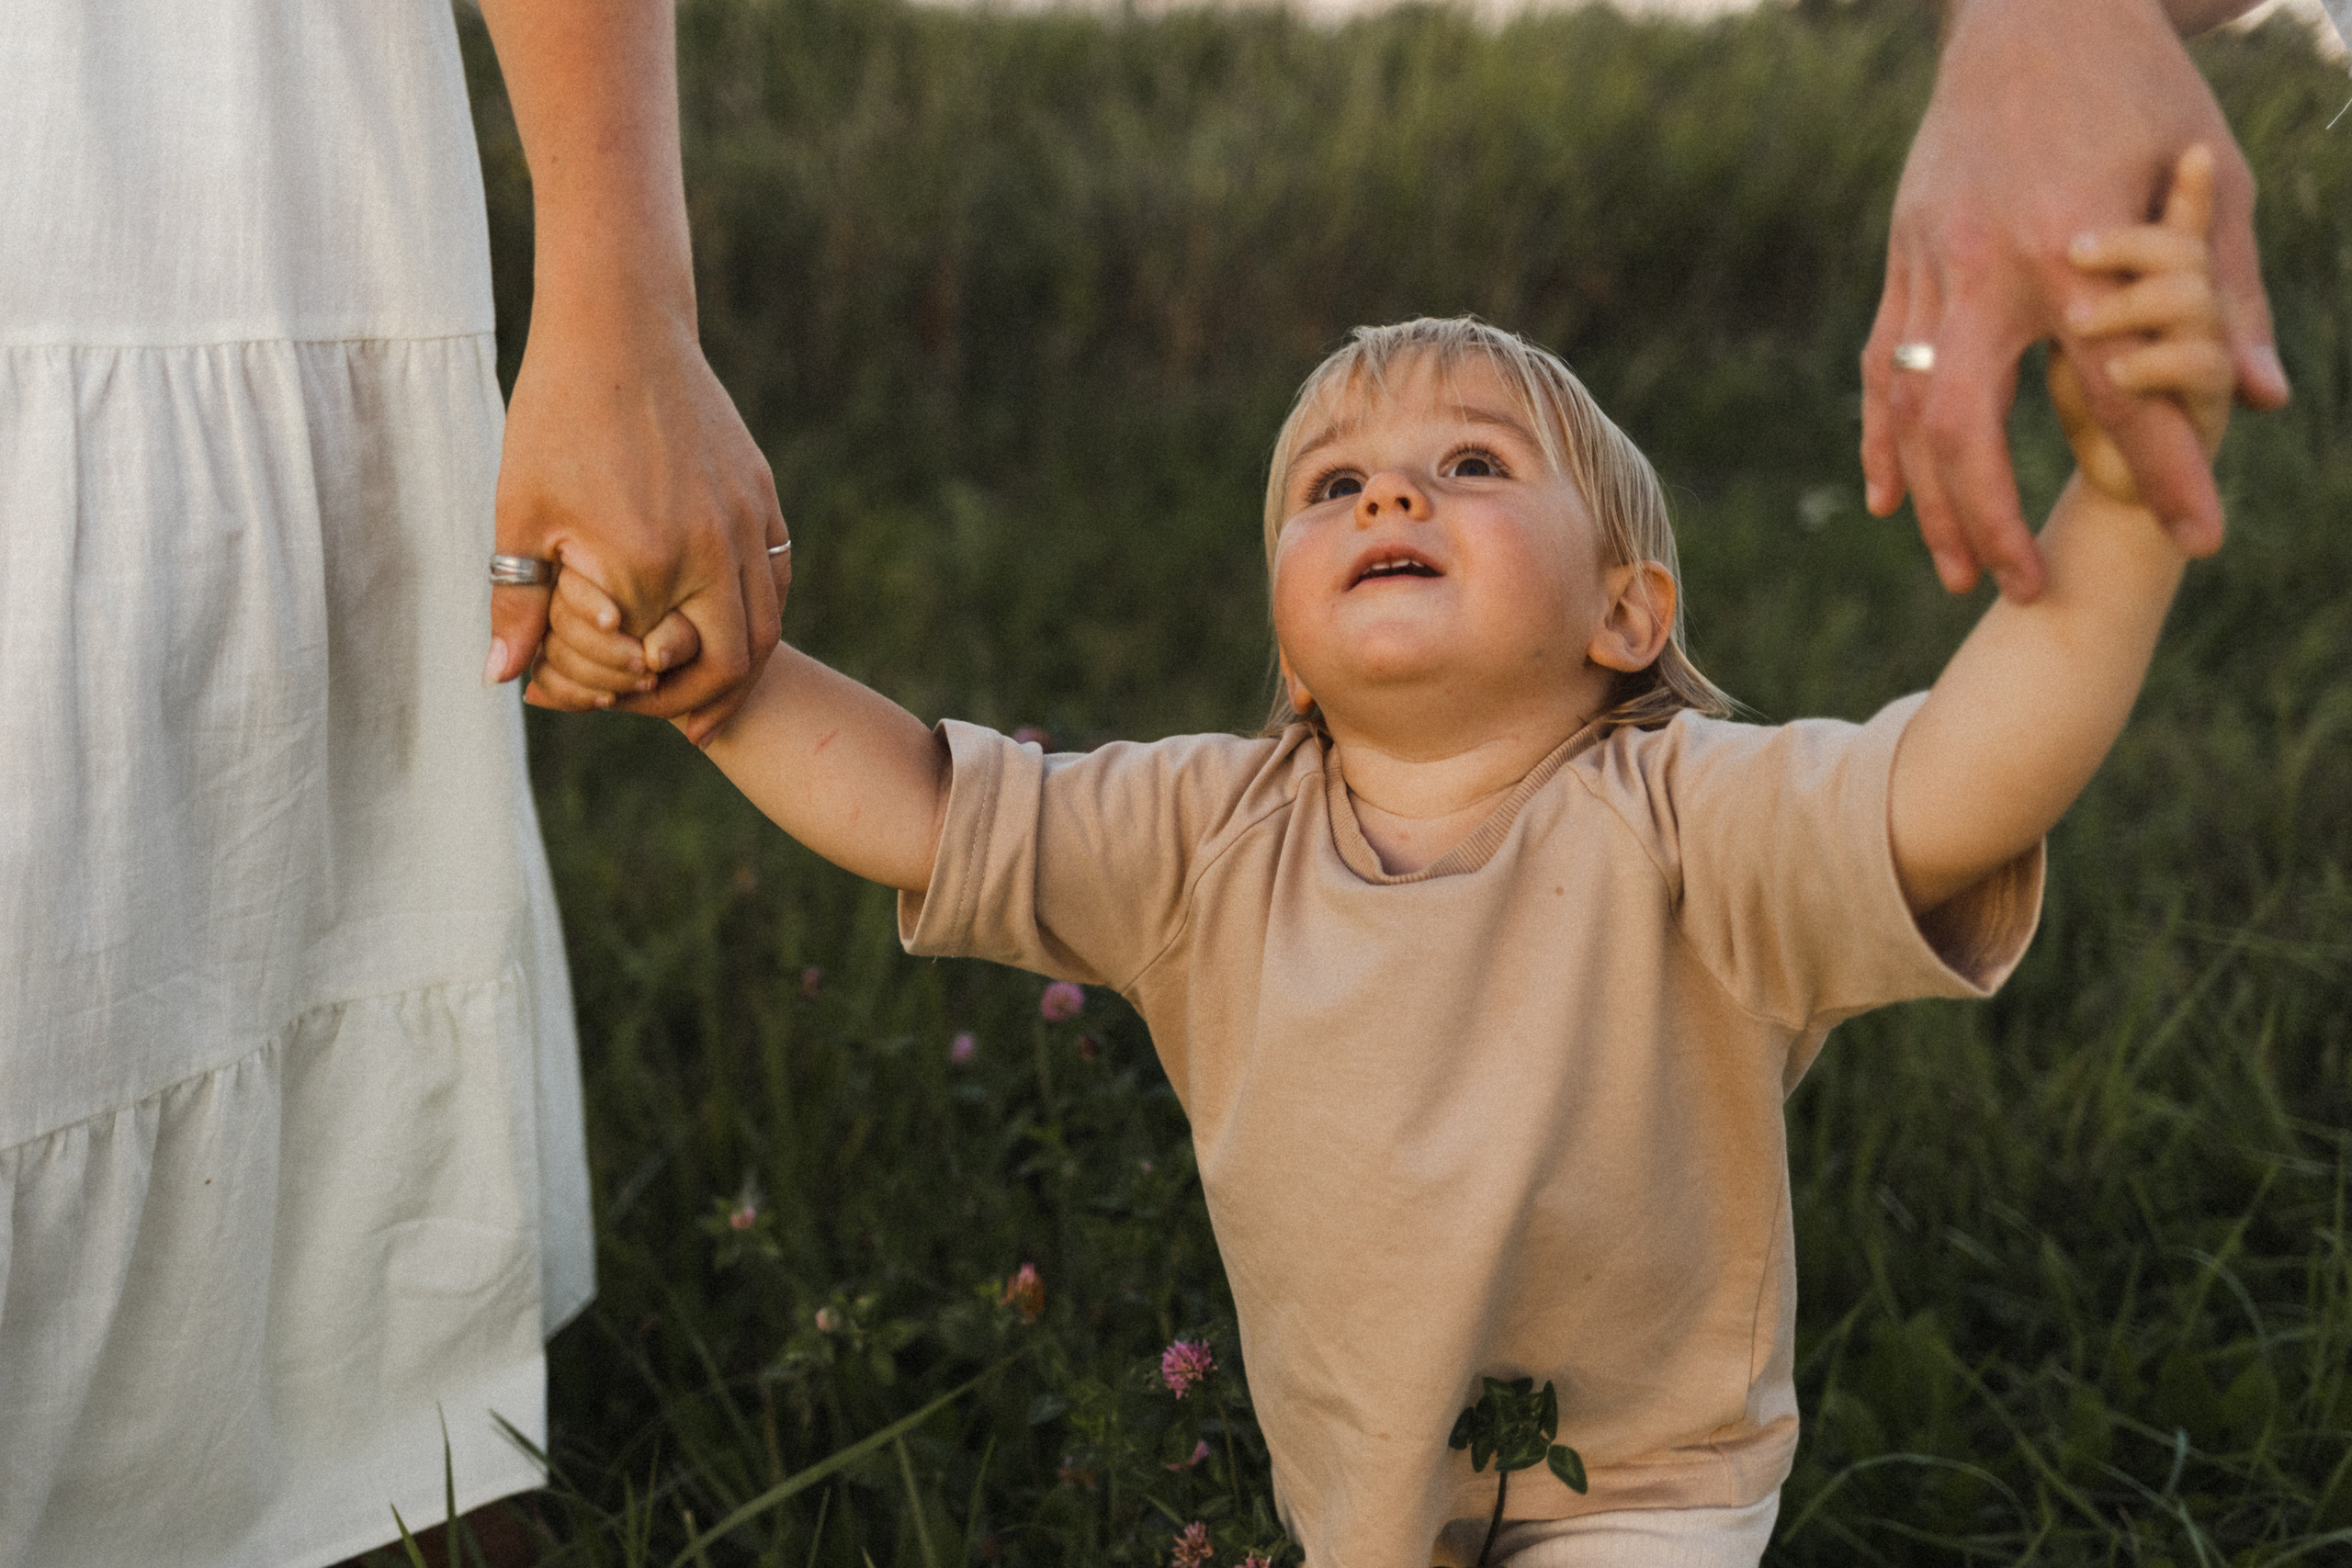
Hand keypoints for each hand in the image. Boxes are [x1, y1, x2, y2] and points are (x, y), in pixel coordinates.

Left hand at [485, 309, 788, 741]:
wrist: (619, 326)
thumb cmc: (557, 416)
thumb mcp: (520, 514)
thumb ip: (517, 605)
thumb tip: (501, 681)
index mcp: (647, 561)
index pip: (659, 669)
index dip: (632, 699)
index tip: (603, 702)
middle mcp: (712, 547)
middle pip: (736, 663)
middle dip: (703, 700)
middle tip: (675, 717)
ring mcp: (746, 519)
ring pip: (769, 623)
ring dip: (740, 664)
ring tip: (707, 685)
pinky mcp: (760, 493)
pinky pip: (776, 574)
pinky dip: (758, 612)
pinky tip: (728, 620)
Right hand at [1861, 0, 2286, 599]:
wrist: (2036, 9)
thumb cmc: (2144, 88)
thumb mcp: (2216, 176)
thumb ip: (2230, 295)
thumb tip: (2256, 402)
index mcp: (2073, 246)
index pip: (2119, 388)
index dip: (2163, 469)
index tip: (2199, 538)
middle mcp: (1986, 265)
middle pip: (1972, 427)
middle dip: (1997, 518)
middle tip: (2029, 588)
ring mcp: (1929, 264)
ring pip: (1911, 409)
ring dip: (1933, 500)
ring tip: (1958, 570)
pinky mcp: (1902, 259)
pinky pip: (1880, 370)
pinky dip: (1882, 440)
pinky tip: (1888, 499)